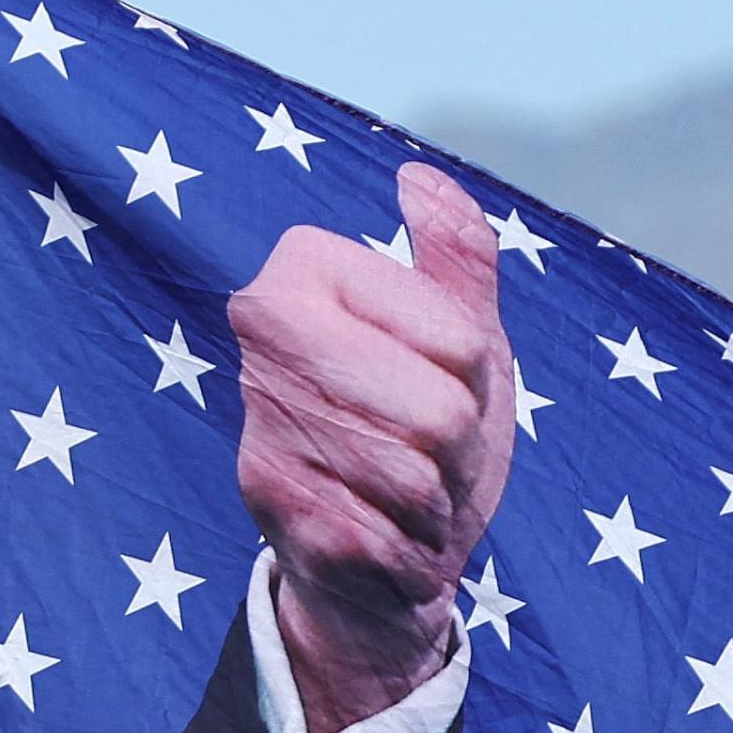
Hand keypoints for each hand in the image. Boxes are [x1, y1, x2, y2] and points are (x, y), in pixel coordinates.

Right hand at [232, 161, 515, 732]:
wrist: (366, 556)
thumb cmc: (419, 433)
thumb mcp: (461, 338)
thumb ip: (456, 255)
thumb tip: (419, 176)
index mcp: (305, 270)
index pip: (460, 339)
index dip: (474, 380)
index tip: (439, 384)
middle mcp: (262, 334)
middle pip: (442, 413)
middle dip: (459, 451)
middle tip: (428, 452)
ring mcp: (259, 418)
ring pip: (417, 479)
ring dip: (435, 504)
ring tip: (402, 494)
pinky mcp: (268, 505)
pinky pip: (388, 536)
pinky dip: (407, 552)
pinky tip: (378, 539)